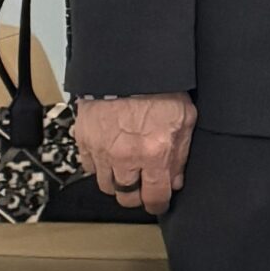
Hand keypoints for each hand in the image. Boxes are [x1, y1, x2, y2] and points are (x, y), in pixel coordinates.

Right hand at [74, 93, 195, 214]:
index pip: (154, 197)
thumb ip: (181, 155)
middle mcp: (125, 157)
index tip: (159, 203)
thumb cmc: (161, 88)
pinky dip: (99, 166)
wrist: (129, 66)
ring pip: (106, 185)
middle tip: (143, 186)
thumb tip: (175, 180)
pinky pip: (89, 166)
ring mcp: (101, 149)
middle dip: (137, 195)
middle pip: (126, 197)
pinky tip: (110, 156)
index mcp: (154, 154)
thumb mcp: (185, 119)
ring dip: (117, 182)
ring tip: (127, 170)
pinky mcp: (85, 139)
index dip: (158, 204)